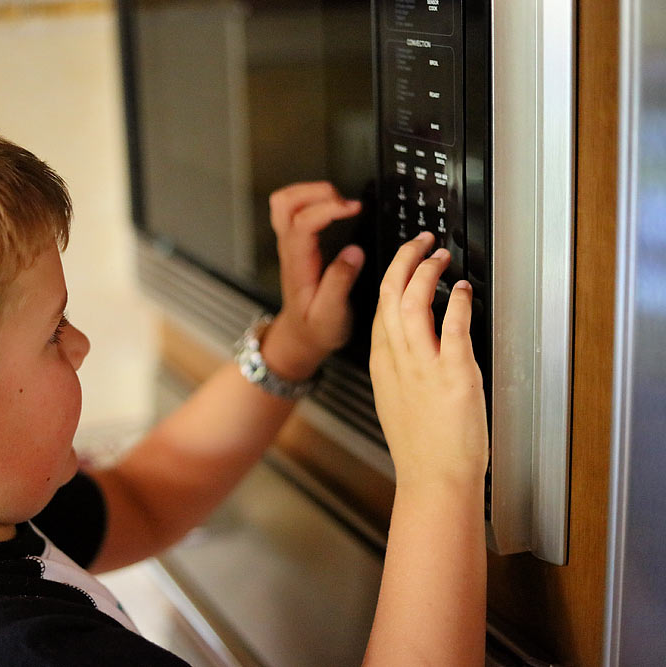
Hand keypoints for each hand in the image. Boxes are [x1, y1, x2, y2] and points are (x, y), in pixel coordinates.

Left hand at [264, 182, 364, 380]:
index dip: (327, 208)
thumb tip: (354, 251)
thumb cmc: (316, 328)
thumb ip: (341, 282)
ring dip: (310, 191)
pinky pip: (293, 209)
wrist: (301, 337)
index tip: (353, 208)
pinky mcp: (295, 243)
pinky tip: (332, 206)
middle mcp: (289, 250)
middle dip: (315, 191)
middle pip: (284, 203)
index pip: (302, 223)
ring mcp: (289, 244)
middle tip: (344, 201)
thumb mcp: (331, 314)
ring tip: (339, 200)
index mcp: (298, 264)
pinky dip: (311, 198)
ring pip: (284, 202)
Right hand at [369, 232, 488, 487]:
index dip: (393, 278)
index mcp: (383, 365)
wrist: (434, 480)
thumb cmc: (421, 449)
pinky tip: (462, 290)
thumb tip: (416, 347)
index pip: (380, 308)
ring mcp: (423, 366)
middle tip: (421, 243)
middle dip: (405, 260)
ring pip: (413, 303)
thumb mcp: (397, 401)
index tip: (405, 263)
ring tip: (440, 257)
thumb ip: (401, 369)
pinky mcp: (453, 374)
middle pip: (391, 295)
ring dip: (427, 272)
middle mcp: (398, 360)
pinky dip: (457, 302)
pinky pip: (452, 327)